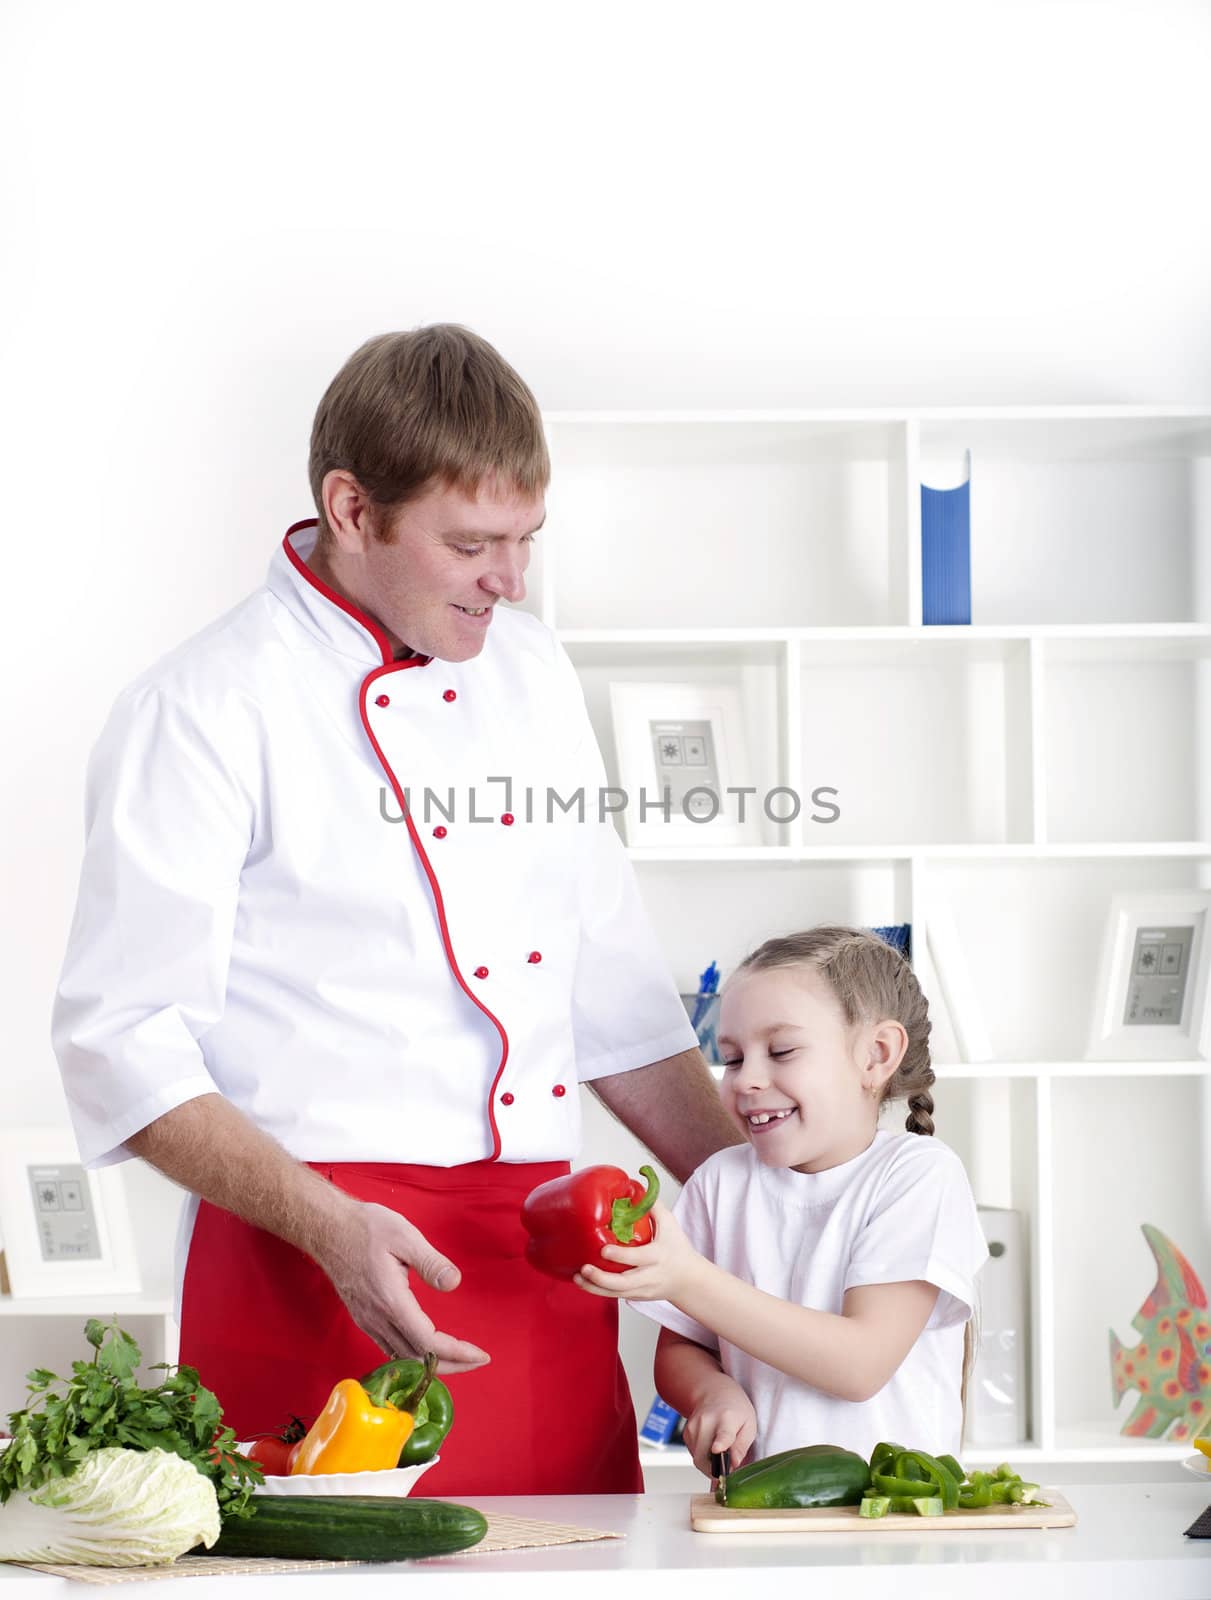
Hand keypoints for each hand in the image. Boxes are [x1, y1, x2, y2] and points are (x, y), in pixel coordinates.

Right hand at [315, 1200, 490, 1374]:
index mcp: (391, 1301)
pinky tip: (425, 1348)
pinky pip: (390, 1348)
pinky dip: (412, 1356)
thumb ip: (431, 1263)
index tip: (480, 1355)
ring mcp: (367, 1321)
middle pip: (416, 1359)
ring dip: (431, 1364)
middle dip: (450, 1364)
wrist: (327, 1228)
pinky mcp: (363, 1318)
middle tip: (476, 1361)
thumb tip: (454, 1283)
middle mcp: (377, 1318)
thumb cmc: (366, 1228)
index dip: (456, 1353)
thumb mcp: (404, 1236)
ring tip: (458, 1358)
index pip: (428, 1342)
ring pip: (402, 1357)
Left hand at [573, 1200, 703, 1303]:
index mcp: (658, 1257)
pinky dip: (598, 1290)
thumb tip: (636, 1189)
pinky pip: (615, 1295)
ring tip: (577, 1277)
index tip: (604, 1249)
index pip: (638, 1258)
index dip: (620, 1256)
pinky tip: (583, 1282)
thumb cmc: (678, 1249)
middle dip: (602, 1279)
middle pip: (624, 1284)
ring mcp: (642, 1289)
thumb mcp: (670, 1225)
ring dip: (594, 1287)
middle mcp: (649, 1276)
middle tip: (584, 1268)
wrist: (688, 1280)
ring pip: (616, 1293)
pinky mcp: (636, 1296)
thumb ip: (653, 1207)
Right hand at [681, 1379, 757, 1479]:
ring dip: (709, 1464)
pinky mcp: (686, 1433)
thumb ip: (742, 1446)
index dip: (720, 1443)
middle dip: (715, 1470)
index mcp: (727, 1419)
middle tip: (727, 1466)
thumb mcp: (749, 1426)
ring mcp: (693, 1427)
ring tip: (720, 1451)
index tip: (717, 1448)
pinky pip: (694, 1455)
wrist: (716, 1392)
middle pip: (704, 1456)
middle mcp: (706, 1421)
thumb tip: (734, 1464)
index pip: (722, 1434)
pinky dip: (703, 1457)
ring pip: (698, 1459)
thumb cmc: (735, 1409)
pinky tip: (711, 1446)